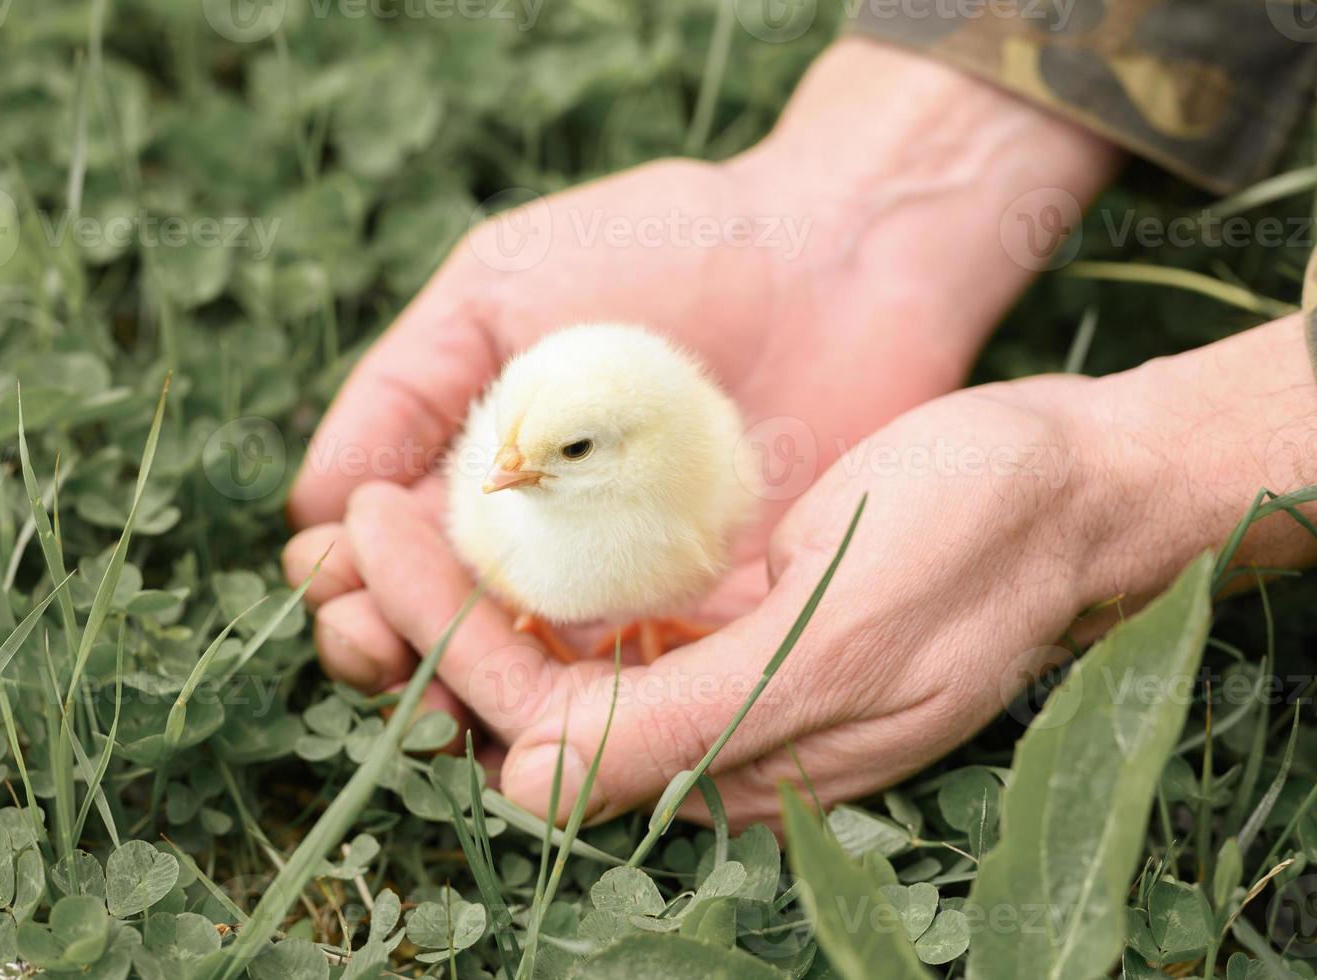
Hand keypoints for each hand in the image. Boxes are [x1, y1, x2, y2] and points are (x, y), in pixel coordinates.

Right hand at [283, 38, 1118, 704]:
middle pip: (445, 638)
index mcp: (480, 482)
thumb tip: (309, 508)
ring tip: (447, 696)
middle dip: (392, 652)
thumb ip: (404, 389)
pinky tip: (554, 714)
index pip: (386, 564)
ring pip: (531, 686)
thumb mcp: (500, 287)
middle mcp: (545, 553)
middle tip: (379, 642)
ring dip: (474, 704)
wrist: (837, 248)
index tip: (342, 573)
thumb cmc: (661, 244)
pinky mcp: (719, 621)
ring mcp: (631, 595)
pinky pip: (644, 693)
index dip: (350, 583)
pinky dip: (593, 718)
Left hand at [292, 317, 1316, 826]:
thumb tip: (528, 780)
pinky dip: (527, 562)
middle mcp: (708, 733)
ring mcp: (713, 672)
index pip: (544, 726)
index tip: (381, 527)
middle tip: (356, 516)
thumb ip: (691, 723)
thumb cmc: (971, 545)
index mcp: (734, 761)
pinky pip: (595, 606)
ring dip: (462, 588)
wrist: (1062, 484)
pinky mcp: (722, 614)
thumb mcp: (838, 637)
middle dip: (426, 619)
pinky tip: (479, 501)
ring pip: (547, 655)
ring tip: (388, 504)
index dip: (449, 640)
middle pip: (524, 704)